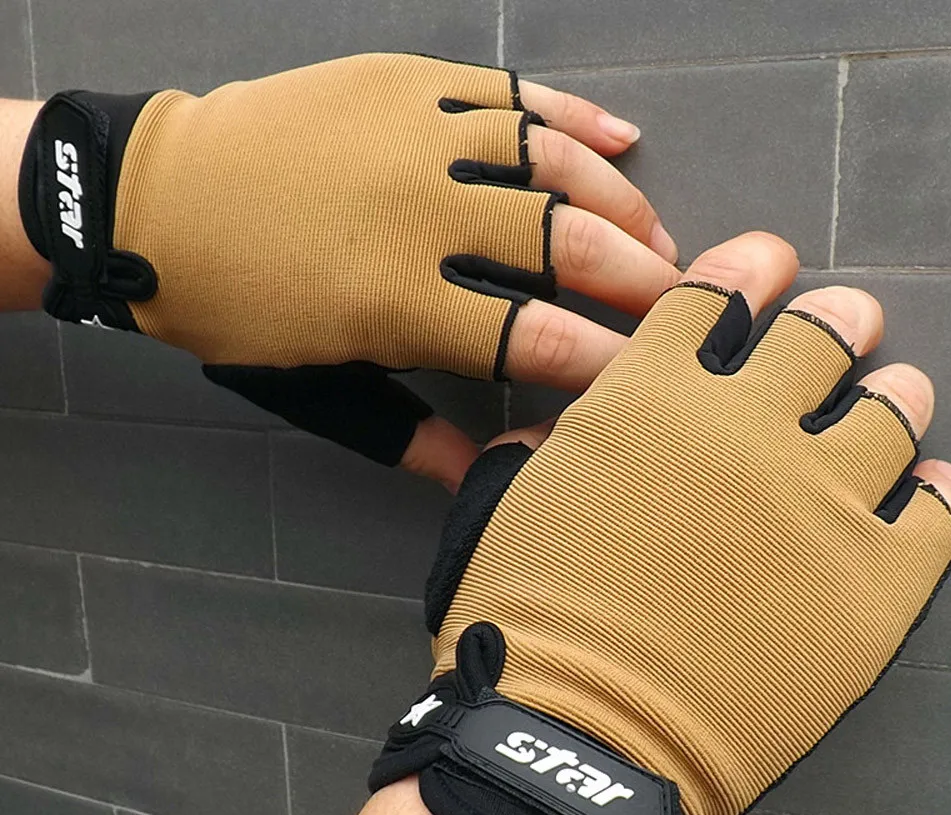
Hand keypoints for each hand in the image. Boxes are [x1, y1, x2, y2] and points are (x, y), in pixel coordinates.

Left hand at [20, 54, 678, 485]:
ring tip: (658, 239)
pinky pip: (510, 92)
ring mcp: (417, 133)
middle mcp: (421, 210)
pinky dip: (574, 116)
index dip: (601, 358)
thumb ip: (408, 434)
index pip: (531, 334)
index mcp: (398, 298)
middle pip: (562, 243)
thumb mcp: (316, 384)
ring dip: (619, 202)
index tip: (650, 376)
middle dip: (637, 280)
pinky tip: (626, 137)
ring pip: (552, 162)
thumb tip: (483, 479)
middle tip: (681, 305)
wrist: (151, 201)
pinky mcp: (406, 80)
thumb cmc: (235, 308)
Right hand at [370, 231, 950, 814]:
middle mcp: (748, 426)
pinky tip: (924, 488)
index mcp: (653, 395)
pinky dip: (933, 491)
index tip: (770, 269)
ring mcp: (824, 501)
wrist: (576, 738)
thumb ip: (553, 445)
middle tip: (842, 329)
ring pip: (896, 409)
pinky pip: (936, 512)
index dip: (754, 267)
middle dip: (837, 322)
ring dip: (890, 396)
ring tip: (887, 401)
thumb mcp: (506, 504)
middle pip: (828, 333)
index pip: (725, 288)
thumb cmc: (525, 622)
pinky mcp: (878, 583)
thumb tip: (569, 433)